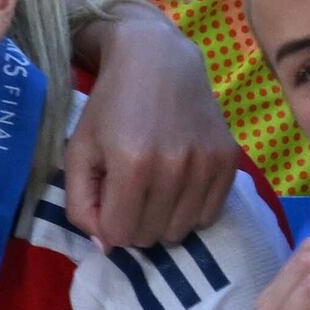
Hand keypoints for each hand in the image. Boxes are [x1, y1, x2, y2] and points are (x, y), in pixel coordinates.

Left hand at [62, 13, 237, 248]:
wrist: (158, 61)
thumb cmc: (110, 107)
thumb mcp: (78, 153)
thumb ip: (80, 205)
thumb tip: (106, 247)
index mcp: (132, 165)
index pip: (120, 234)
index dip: (108, 224)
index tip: (107, 199)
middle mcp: (175, 168)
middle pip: (151, 236)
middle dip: (133, 223)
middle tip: (129, 191)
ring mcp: (208, 164)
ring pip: (181, 231)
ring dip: (161, 220)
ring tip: (152, 187)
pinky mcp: (230, 160)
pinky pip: (209, 216)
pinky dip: (190, 210)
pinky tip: (177, 184)